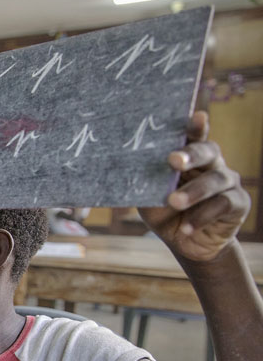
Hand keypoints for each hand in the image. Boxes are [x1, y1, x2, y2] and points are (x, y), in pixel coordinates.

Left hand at [139, 111, 249, 261]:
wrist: (186, 243)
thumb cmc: (165, 213)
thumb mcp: (150, 196)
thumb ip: (145, 181)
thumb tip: (123, 165)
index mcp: (190, 158)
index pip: (194, 136)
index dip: (196, 126)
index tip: (197, 117)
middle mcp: (212, 164)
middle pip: (208, 151)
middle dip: (191, 154)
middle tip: (174, 160)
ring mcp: (228, 182)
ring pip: (215, 180)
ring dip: (193, 192)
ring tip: (174, 202)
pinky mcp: (238, 203)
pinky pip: (223, 205)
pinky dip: (202, 216)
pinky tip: (187, 226)